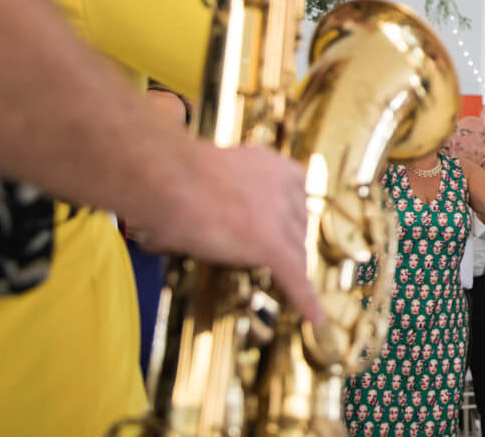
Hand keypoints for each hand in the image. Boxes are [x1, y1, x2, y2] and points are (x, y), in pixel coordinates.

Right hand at [151, 143, 325, 327]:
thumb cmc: (168, 180)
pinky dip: (306, 301)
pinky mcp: (273, 246)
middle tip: (266, 259)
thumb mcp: (203, 178)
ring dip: (286, 267)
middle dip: (283, 242)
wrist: (168, 178)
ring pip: (295, 252)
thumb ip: (210, 198)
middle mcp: (285, 187)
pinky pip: (295, 278)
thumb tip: (168, 228)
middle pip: (297, 226)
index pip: (295, 194)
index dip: (285, 216)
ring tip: (286, 287)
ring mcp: (282, 216)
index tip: (282, 226)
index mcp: (271, 164)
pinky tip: (316, 319)